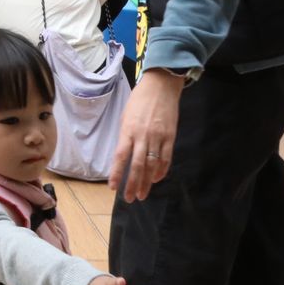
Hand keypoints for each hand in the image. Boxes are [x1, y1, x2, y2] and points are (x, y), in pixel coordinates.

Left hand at [109, 68, 183, 201]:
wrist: (161, 86)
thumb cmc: (139, 101)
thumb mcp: (126, 116)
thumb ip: (126, 136)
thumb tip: (124, 156)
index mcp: (128, 130)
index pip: (120, 156)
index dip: (117, 173)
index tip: (113, 187)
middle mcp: (142, 136)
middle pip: (137, 166)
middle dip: (133, 184)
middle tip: (130, 198)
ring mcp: (158, 137)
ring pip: (152, 166)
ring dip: (147, 182)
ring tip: (142, 194)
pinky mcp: (170, 137)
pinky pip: (166, 159)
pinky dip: (161, 171)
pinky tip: (156, 179)